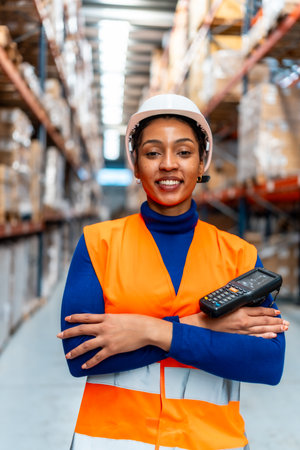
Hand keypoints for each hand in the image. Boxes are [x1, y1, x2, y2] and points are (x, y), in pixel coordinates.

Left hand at [57, 313, 171, 368]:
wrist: (146, 329)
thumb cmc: (136, 321)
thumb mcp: (120, 316)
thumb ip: (110, 320)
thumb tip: (104, 322)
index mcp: (106, 318)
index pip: (86, 317)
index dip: (75, 317)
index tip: (66, 319)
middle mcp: (104, 327)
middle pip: (82, 329)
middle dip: (68, 333)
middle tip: (59, 336)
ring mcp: (107, 339)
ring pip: (86, 345)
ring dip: (75, 351)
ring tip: (67, 355)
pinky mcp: (112, 349)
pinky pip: (97, 357)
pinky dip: (89, 363)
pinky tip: (83, 366)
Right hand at [180, 307, 288, 338]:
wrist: (202, 326)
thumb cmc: (211, 315)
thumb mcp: (226, 305)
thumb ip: (238, 305)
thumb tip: (248, 305)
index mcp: (240, 311)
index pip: (260, 311)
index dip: (271, 310)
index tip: (278, 311)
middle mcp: (243, 322)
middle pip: (264, 320)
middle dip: (277, 321)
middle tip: (286, 322)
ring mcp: (242, 331)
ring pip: (262, 329)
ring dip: (274, 329)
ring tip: (283, 329)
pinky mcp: (239, 337)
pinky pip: (255, 337)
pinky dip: (264, 337)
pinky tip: (271, 336)